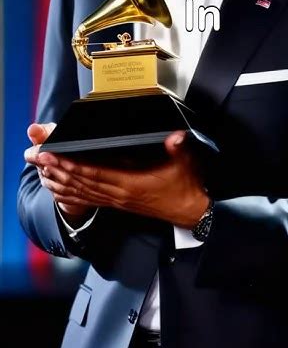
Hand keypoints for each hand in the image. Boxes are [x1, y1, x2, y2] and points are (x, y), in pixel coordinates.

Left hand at [32, 130, 208, 227]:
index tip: (55, 155)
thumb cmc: (184, 186)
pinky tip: (60, 189)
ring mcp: (117, 200)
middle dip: (58, 169)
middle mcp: (119, 194)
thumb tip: (176, 136)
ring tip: (42, 169)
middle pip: (82, 182)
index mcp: (130, 184)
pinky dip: (72, 193)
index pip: (95, 173)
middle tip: (38, 157)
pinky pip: (89, 198)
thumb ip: (177, 148)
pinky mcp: (118, 203)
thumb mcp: (184, 163)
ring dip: (60, 181)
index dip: (73, 164)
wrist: (188, 211)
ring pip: (82, 192)